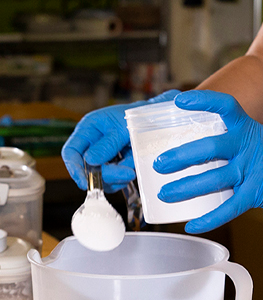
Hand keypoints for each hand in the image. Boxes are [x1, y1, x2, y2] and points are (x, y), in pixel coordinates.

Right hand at [62, 90, 179, 191]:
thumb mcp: (123, 128)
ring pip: (101, 178)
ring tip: (133, 167)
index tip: (85, 181)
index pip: (71, 152)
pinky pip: (114, 179)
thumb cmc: (137, 118)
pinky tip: (132, 168)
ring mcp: (104, 157)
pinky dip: (123, 178)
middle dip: (106, 175)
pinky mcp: (115, 166)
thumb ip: (107, 145)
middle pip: (88, 169)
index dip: (74, 168)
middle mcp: (93, 145)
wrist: (155, 120)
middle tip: (127, 174)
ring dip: (117, 178)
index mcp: (88, 130)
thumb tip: (90, 161)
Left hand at [153, 90, 262, 232]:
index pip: (225, 106)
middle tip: (158, 164)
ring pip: (213, 179)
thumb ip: (229, 139)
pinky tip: (190, 225)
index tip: (178, 101)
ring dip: (185, 188)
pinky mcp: (257, 194)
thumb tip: (193, 146)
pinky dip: (208, 219)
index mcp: (247, 127)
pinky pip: (228, 208)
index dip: (202, 101)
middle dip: (180, 156)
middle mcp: (248, 145)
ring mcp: (253, 170)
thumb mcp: (255, 136)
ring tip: (164, 194)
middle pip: (209, 147)